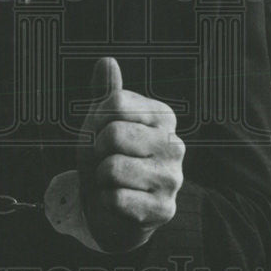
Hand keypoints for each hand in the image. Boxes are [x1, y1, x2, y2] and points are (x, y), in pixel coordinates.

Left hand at [78, 58, 184, 251]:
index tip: (101, 135)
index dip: (95, 122)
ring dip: (100, 179)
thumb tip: (107, 61)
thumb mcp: (100, 123)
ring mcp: (172, 179)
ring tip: (112, 183)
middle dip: (97, 152)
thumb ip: (105, 92)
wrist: (108, 208)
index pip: (114, 103)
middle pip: (113, 134)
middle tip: (105, 162)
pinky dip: (105, 202)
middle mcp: (175, 145)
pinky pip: (115, 199)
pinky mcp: (163, 209)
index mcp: (163, 117)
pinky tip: (118, 203)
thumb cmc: (106, 158)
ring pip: (112, 168)